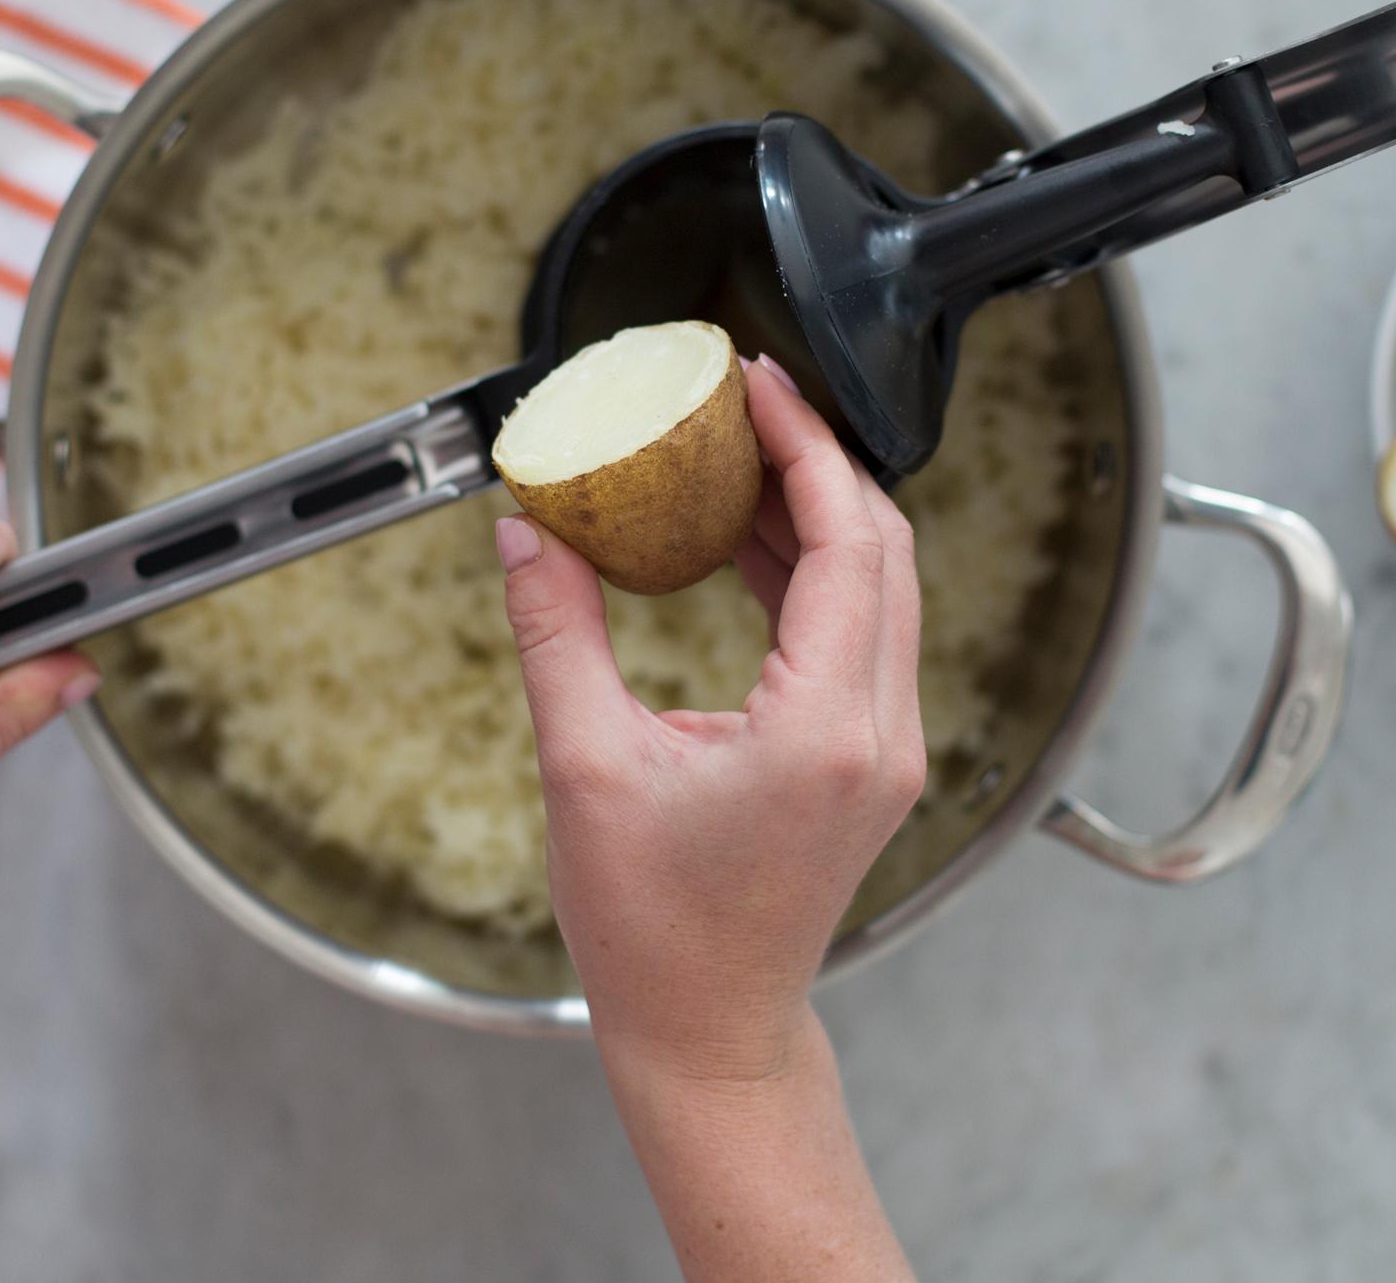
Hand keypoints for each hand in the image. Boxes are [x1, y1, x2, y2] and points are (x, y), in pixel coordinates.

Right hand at [496, 355, 924, 1080]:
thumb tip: (528, 534)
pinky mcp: (868, 757)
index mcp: (824, 730)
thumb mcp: (586, 766)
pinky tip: (745, 540)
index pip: (846, 542)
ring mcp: (887, 748)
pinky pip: (861, 630)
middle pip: (884, 548)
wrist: (709, 1032)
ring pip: (881, 586)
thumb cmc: (654, 931)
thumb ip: (557, 633)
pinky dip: (813, 570)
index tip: (756, 384)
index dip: (805, 446)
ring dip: (816, 512)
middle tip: (744, 404)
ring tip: (735, 458)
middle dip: (817, 460)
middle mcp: (879, 732)